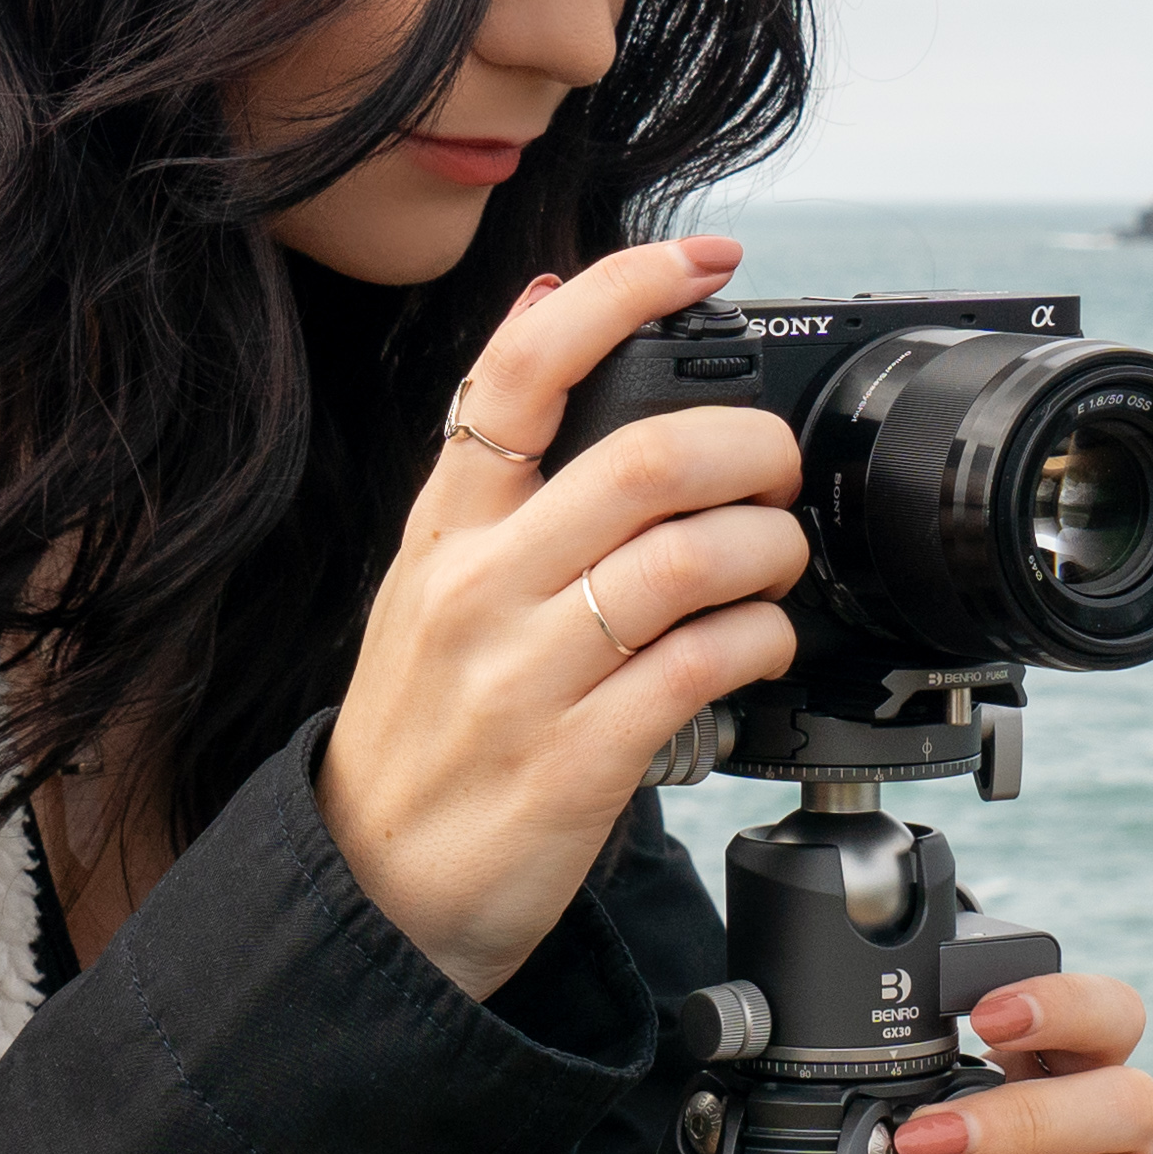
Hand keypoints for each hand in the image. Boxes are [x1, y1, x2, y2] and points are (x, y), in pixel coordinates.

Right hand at [321, 236, 808, 996]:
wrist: (375, 892)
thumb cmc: (424, 729)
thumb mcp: (427, 578)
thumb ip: (494, 461)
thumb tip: (540, 305)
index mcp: (443, 529)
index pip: (524, 368)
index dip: (623, 290)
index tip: (702, 261)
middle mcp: (477, 588)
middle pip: (645, 459)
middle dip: (751, 447)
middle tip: (775, 467)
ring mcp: (524, 676)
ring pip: (689, 560)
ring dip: (769, 548)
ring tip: (777, 561)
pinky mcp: (577, 762)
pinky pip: (703, 667)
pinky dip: (761, 640)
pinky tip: (762, 643)